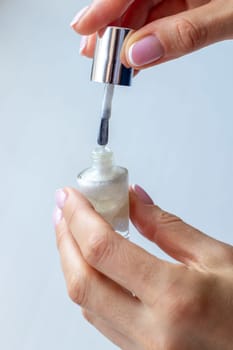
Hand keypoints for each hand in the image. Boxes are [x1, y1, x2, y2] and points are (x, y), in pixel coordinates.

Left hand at [53, 185, 232, 349]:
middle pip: (82, 281)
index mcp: (176, 299)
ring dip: (72, 262)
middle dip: (65, 239)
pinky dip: (89, 286)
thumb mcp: (216, 257)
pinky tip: (92, 265)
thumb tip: (133, 199)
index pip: (104, 250)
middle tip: (63, 211)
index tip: (70, 196)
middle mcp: (153, 332)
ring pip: (86, 302)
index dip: (80, 217)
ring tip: (73, 232)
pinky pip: (100, 318)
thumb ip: (167, 227)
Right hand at [71, 0, 232, 68]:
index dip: (105, 5)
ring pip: (148, 10)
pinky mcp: (197, 2)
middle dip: (112, 26)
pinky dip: (151, 41)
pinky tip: (138, 57)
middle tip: (95, 54)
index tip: (83, 29)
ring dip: (128, 38)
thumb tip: (140, 54)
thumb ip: (186, 33)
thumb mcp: (231, 13)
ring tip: (112, 62)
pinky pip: (166, 20)